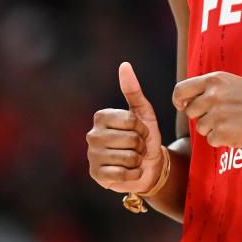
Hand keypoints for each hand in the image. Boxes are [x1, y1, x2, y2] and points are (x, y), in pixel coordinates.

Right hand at [86, 62, 163, 193]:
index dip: (142, 128)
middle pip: (130, 139)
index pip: (130, 121)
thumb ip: (133, 90)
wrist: (149, 165)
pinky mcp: (96, 176)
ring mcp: (92, 157)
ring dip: (138, 160)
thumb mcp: (143, 112)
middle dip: (141, 144)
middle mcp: (91, 135)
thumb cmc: (145, 136)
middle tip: (137, 147)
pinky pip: (122, 174)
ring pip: (128, 157)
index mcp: (101, 117)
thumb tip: (124, 65)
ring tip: (133, 158)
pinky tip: (129, 172)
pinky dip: (133, 174)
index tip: (140, 131)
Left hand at [172, 71, 241, 147]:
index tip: (183, 106)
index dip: (179, 100)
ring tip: (238, 123)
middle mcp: (213, 95)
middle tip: (225, 117)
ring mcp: (216, 114)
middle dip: (203, 117)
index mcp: (216, 79)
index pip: (181, 90)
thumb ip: (212, 91)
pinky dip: (224, 140)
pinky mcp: (221, 133)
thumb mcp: (235, 85)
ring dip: (215, 129)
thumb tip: (188, 105)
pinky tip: (241, 132)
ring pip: (201, 128)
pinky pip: (212, 141)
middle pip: (190, 112)